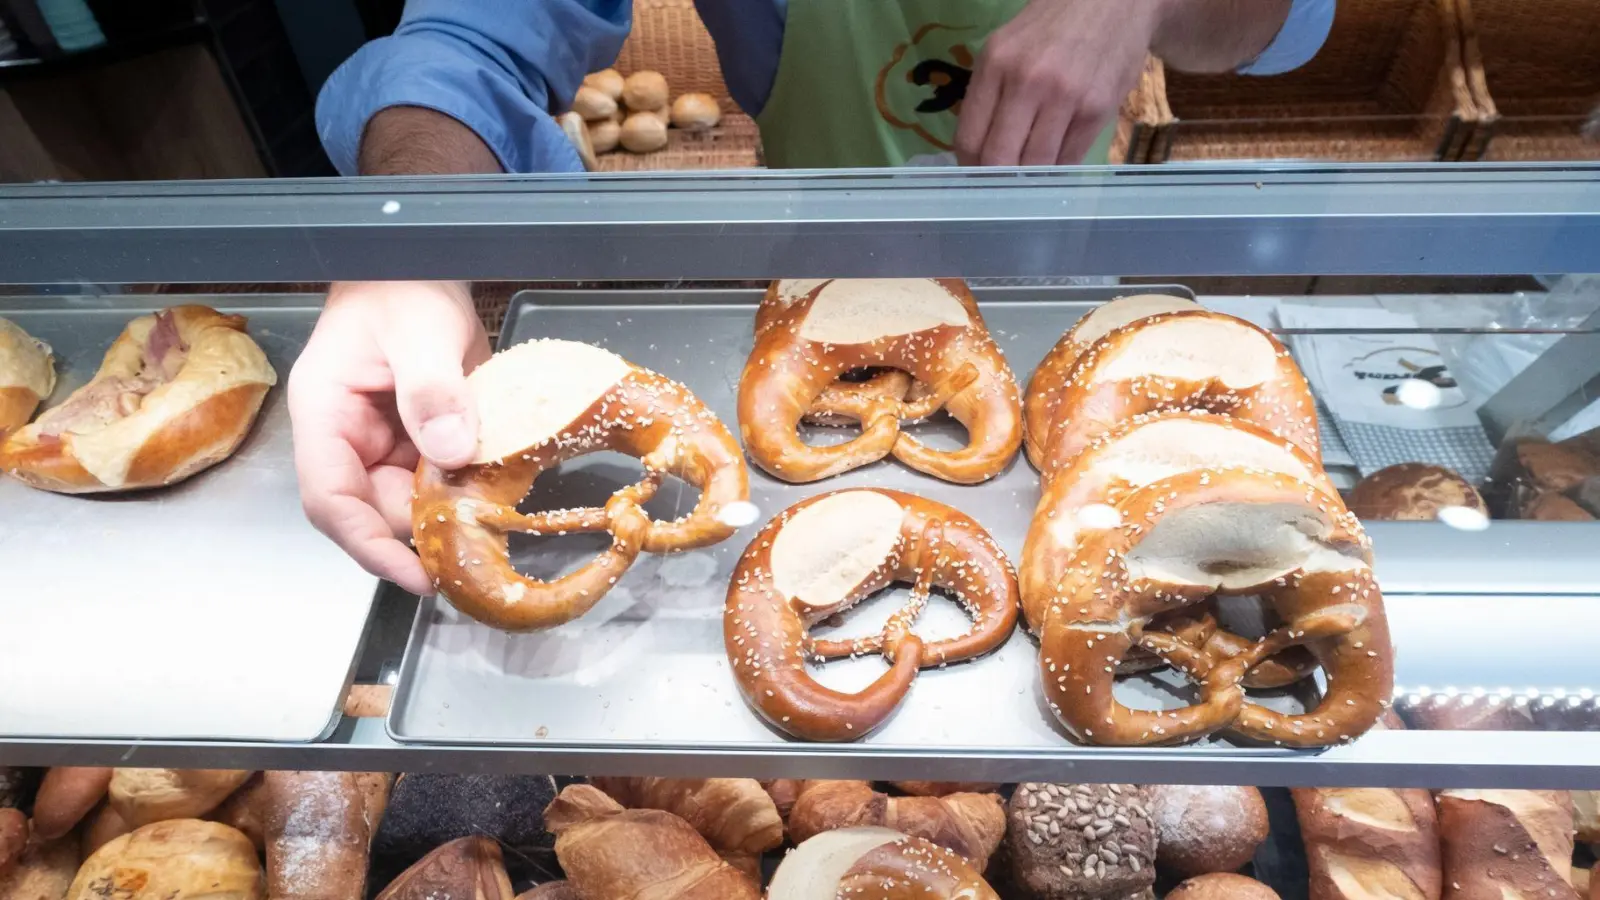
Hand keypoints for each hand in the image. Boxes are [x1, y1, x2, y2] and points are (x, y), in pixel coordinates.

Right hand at [288, 281, 490, 592]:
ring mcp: (385, 440)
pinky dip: (466, 490)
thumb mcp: (419, 331)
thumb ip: (432, 389)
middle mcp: (350, 438)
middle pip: (375, 511)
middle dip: (421, 534)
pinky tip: (498, 496)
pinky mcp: (422, 436)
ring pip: (410, 500)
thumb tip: (451, 450)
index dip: (369, 546)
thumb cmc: (401, 284)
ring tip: (493, 527)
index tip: (415, 575)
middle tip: (476, 551)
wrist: (422, 261)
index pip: (331, 500)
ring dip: (448, 514)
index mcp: (326, 416)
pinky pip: (439, 478)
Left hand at [955, 0, 1165, 166]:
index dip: (970, 167)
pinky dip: (1059, 168)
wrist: (1113, 2)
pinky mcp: (1097, 111)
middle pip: (999, 159)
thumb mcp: (1006, 48)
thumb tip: (977, 151)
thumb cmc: (1053, 27)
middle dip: (998, 180)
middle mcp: (1027, 82)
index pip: (969, 138)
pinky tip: (1057, 157)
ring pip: (1035, 165)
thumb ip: (990, 95)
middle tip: (1003, 183)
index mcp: (995, 64)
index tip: (977, 174)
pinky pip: (1069, 160)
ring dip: (1031, 177)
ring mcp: (1065, 98)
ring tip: (1031, 171)